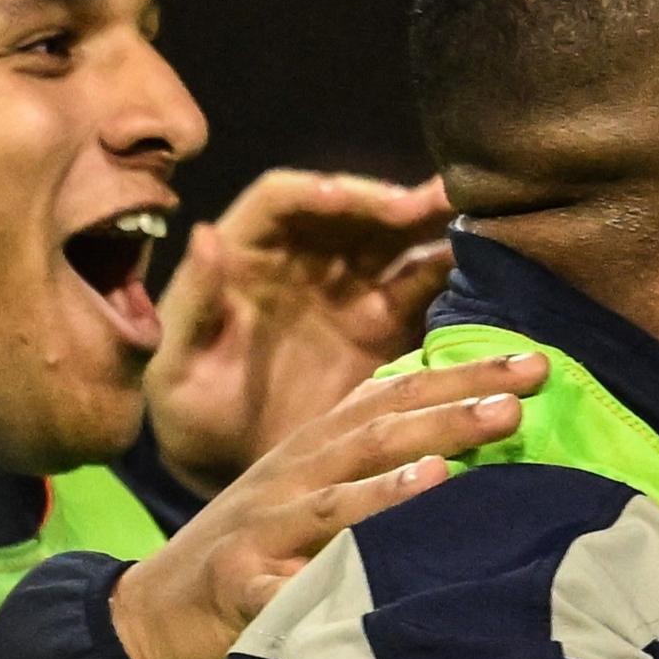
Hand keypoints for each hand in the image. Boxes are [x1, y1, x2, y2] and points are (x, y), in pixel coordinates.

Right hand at [107, 355, 546, 658]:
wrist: (150, 617)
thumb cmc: (255, 548)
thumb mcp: (310, 487)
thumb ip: (374, 454)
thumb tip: (470, 427)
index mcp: (316, 448)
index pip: (395, 396)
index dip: (463, 375)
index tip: (535, 365)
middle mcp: (291, 477)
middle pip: (375, 434)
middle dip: (448, 413)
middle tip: (517, 401)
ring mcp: (262, 530)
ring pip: (332, 501)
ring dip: (390, 487)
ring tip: (447, 468)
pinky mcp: (239, 589)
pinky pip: (283, 586)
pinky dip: (319, 575)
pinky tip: (356, 569)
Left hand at [143, 171, 455, 496]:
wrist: (231, 464)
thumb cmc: (190, 412)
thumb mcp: (174, 364)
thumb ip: (194, 301)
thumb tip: (207, 234)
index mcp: (245, 256)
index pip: (283, 200)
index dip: (317, 193)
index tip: (346, 199)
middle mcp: (302, 261)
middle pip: (351, 210)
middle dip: (391, 201)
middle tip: (436, 202)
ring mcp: (347, 290)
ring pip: (394, 239)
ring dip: (431, 224)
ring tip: (477, 216)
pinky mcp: (383, 324)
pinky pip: (421, 286)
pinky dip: (451, 271)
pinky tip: (484, 265)